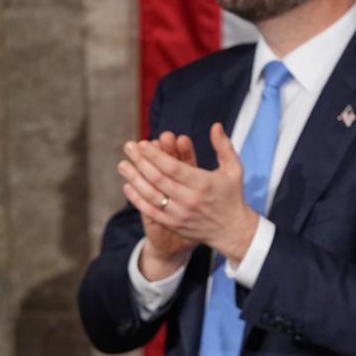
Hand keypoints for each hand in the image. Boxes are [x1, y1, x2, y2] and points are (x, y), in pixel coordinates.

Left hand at [120, 123, 258, 263]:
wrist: (232, 231)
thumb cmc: (231, 195)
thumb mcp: (233, 169)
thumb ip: (223, 146)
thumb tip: (215, 125)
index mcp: (203, 183)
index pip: (173, 167)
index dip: (155, 155)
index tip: (142, 143)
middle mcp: (190, 200)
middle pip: (158, 179)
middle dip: (140, 162)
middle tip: (128, 147)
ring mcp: (180, 214)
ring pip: (151, 195)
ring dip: (134, 179)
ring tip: (122, 165)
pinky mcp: (174, 225)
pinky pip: (151, 211)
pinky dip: (137, 200)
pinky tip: (127, 187)